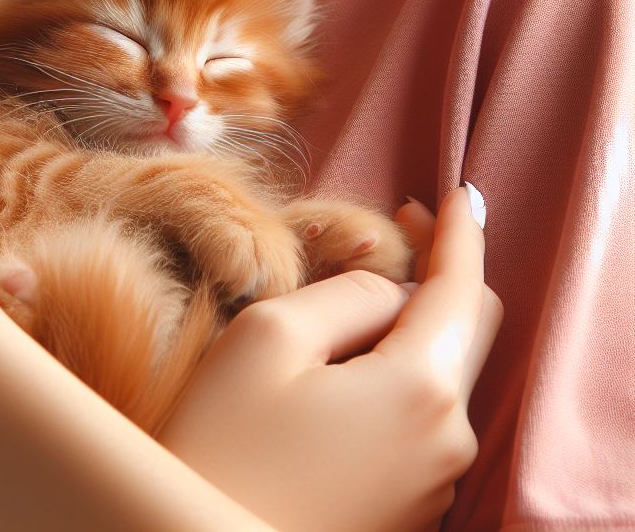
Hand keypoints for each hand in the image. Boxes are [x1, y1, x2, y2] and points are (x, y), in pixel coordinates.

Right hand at [157, 186, 502, 531]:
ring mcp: (432, 480)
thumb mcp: (268, 334)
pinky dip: (400, 370)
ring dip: (413, 323)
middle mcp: (445, 439)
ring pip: (442, 372)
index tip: (456, 194)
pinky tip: (350, 361)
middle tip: (399, 229)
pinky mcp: (407, 505)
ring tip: (354, 297)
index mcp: (419, 388)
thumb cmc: (223, 444)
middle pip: (470, 331)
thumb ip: (343, 292)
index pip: (463, 289)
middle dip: (442, 271)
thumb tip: (390, 290)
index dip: (459, 233)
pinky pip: (422, 415)